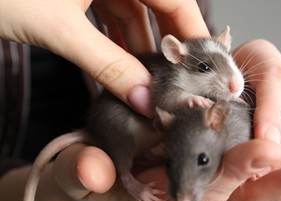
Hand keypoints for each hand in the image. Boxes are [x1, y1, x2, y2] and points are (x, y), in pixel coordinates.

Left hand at [0, 0, 208, 116]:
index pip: (177, 1)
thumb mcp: (59, 28)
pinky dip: (116, 44)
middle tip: (181, 85)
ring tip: (150, 86)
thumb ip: (108, 67)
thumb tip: (146, 101)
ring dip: (141, 52)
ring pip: (134, 15)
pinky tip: (120, 70)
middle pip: (160, 9)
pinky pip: (109, 17)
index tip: (211, 72)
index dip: (196, 38)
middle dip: (170, 49)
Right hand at [53, 141, 280, 200]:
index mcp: (177, 195)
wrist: (106, 180)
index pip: (213, 185)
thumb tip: (87, 169)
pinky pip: (278, 184)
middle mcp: (209, 195)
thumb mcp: (83, 174)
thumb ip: (86, 172)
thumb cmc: (95, 175)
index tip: (268, 147)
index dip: (239, 168)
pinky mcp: (235, 180)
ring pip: (277, 191)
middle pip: (260, 194)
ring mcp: (225, 190)